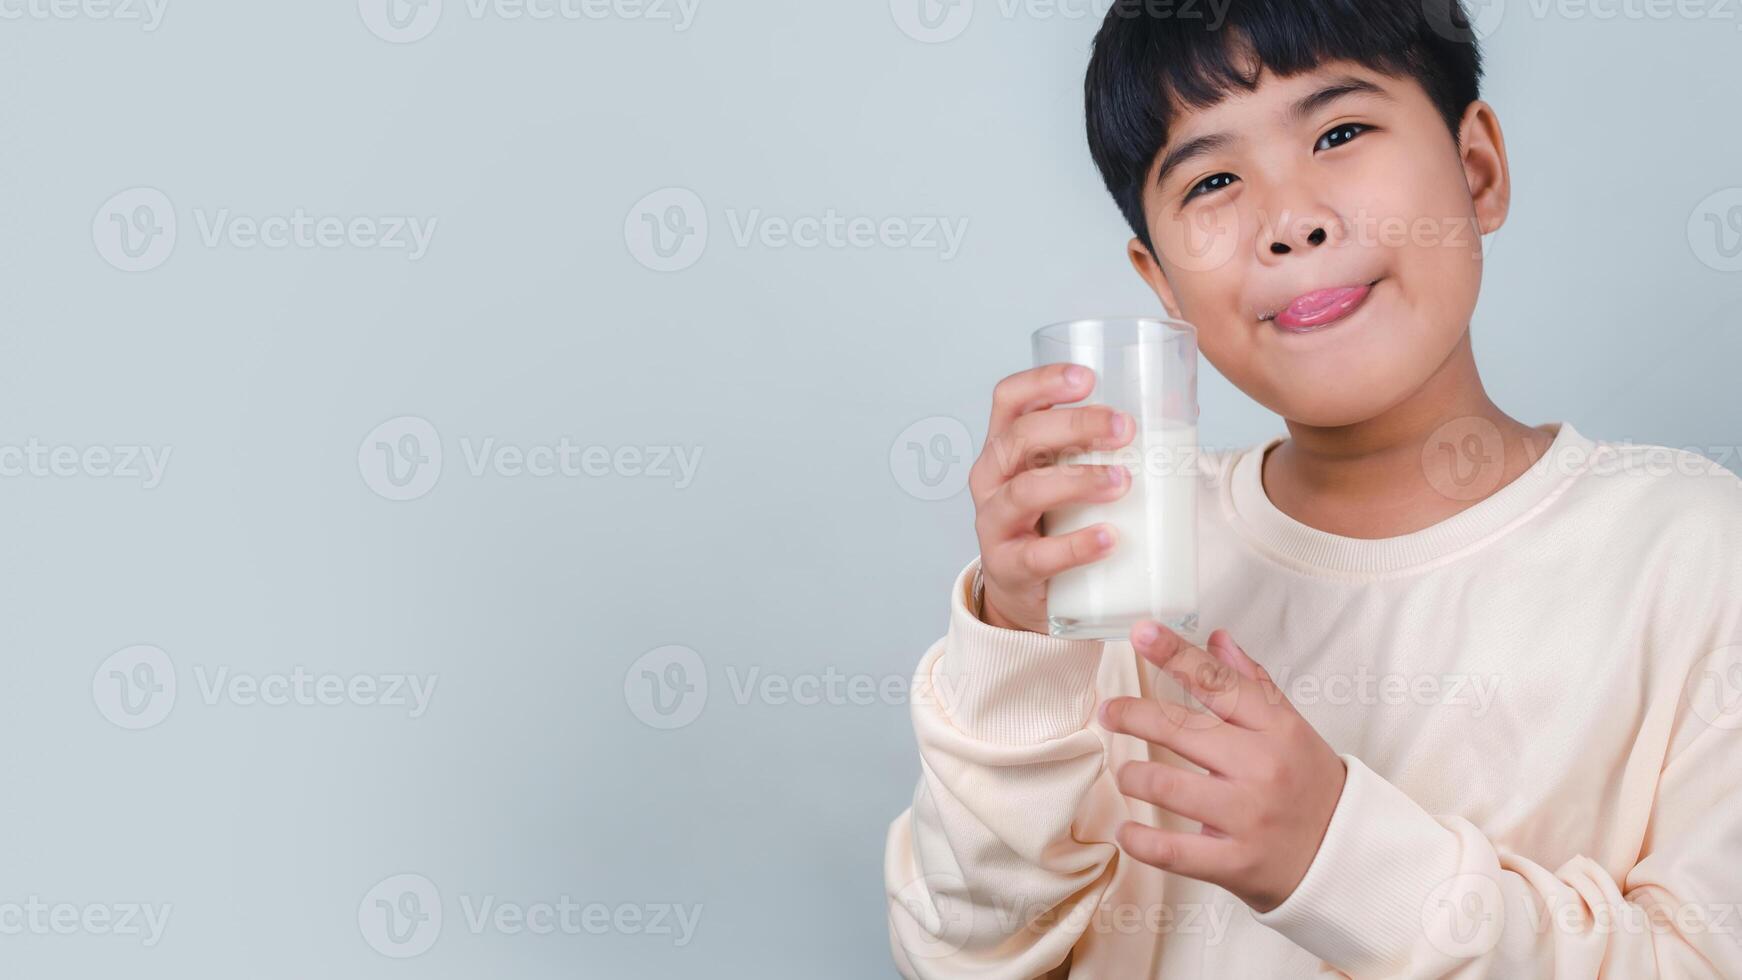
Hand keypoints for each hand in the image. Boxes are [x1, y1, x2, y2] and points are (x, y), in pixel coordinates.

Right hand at [969, 363, 1133, 633]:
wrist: (1022, 585)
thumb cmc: (1051, 516)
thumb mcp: (1062, 471)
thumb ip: (1099, 443)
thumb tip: (1175, 408)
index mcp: (1005, 445)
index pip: (1010, 399)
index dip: (1043, 382)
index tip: (1088, 379)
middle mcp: (991, 478)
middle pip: (1021, 437)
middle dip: (1075, 426)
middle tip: (1125, 428)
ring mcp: (995, 522)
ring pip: (1026, 491)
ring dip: (1078, 481)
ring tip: (1123, 481)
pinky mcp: (1009, 566)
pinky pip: (1039, 555)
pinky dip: (1075, 545)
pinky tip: (1108, 538)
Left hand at [1098, 622, 1347, 912]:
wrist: (1347, 854)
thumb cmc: (1309, 784)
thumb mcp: (1291, 729)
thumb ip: (1252, 684)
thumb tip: (1215, 639)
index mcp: (1276, 729)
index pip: (1219, 682)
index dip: (1176, 654)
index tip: (1141, 633)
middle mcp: (1262, 767)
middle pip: (1182, 730)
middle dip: (1134, 715)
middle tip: (1110, 713)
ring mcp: (1248, 816)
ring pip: (1168, 787)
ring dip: (1133, 776)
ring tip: (1126, 774)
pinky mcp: (1236, 862)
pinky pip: (1173, 851)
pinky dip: (1140, 840)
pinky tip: (1126, 831)